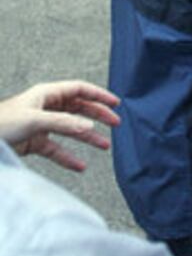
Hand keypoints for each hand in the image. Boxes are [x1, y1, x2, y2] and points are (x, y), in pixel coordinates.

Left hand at [0, 80, 120, 172]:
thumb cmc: (2, 123)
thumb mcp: (35, 119)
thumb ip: (64, 123)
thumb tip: (89, 127)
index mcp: (47, 94)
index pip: (79, 90)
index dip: (98, 95)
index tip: (115, 103)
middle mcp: (46, 107)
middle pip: (78, 109)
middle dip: (97, 116)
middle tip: (115, 123)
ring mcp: (41, 125)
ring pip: (71, 129)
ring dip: (87, 137)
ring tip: (104, 146)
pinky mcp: (34, 142)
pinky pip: (57, 149)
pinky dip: (69, 157)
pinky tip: (80, 165)